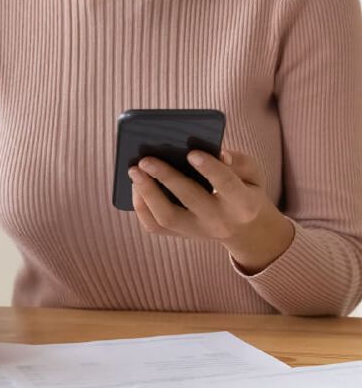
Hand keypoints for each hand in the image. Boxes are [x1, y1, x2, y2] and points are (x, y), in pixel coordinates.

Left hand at [129, 149, 294, 272]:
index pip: (226, 185)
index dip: (209, 169)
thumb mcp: (253, 174)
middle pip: (190, 200)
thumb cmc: (244, 189)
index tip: (191, 153)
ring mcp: (197, 232)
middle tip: (146, 159)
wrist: (243, 228)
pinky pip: (154, 226)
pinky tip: (135, 185)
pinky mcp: (180, 235)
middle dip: (166, 177)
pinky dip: (141, 206)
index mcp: (243, 204)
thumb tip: (218, 153)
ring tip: (133, 170)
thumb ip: (239, 161)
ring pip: (167, 217)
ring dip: (147, 192)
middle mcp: (219, 222)